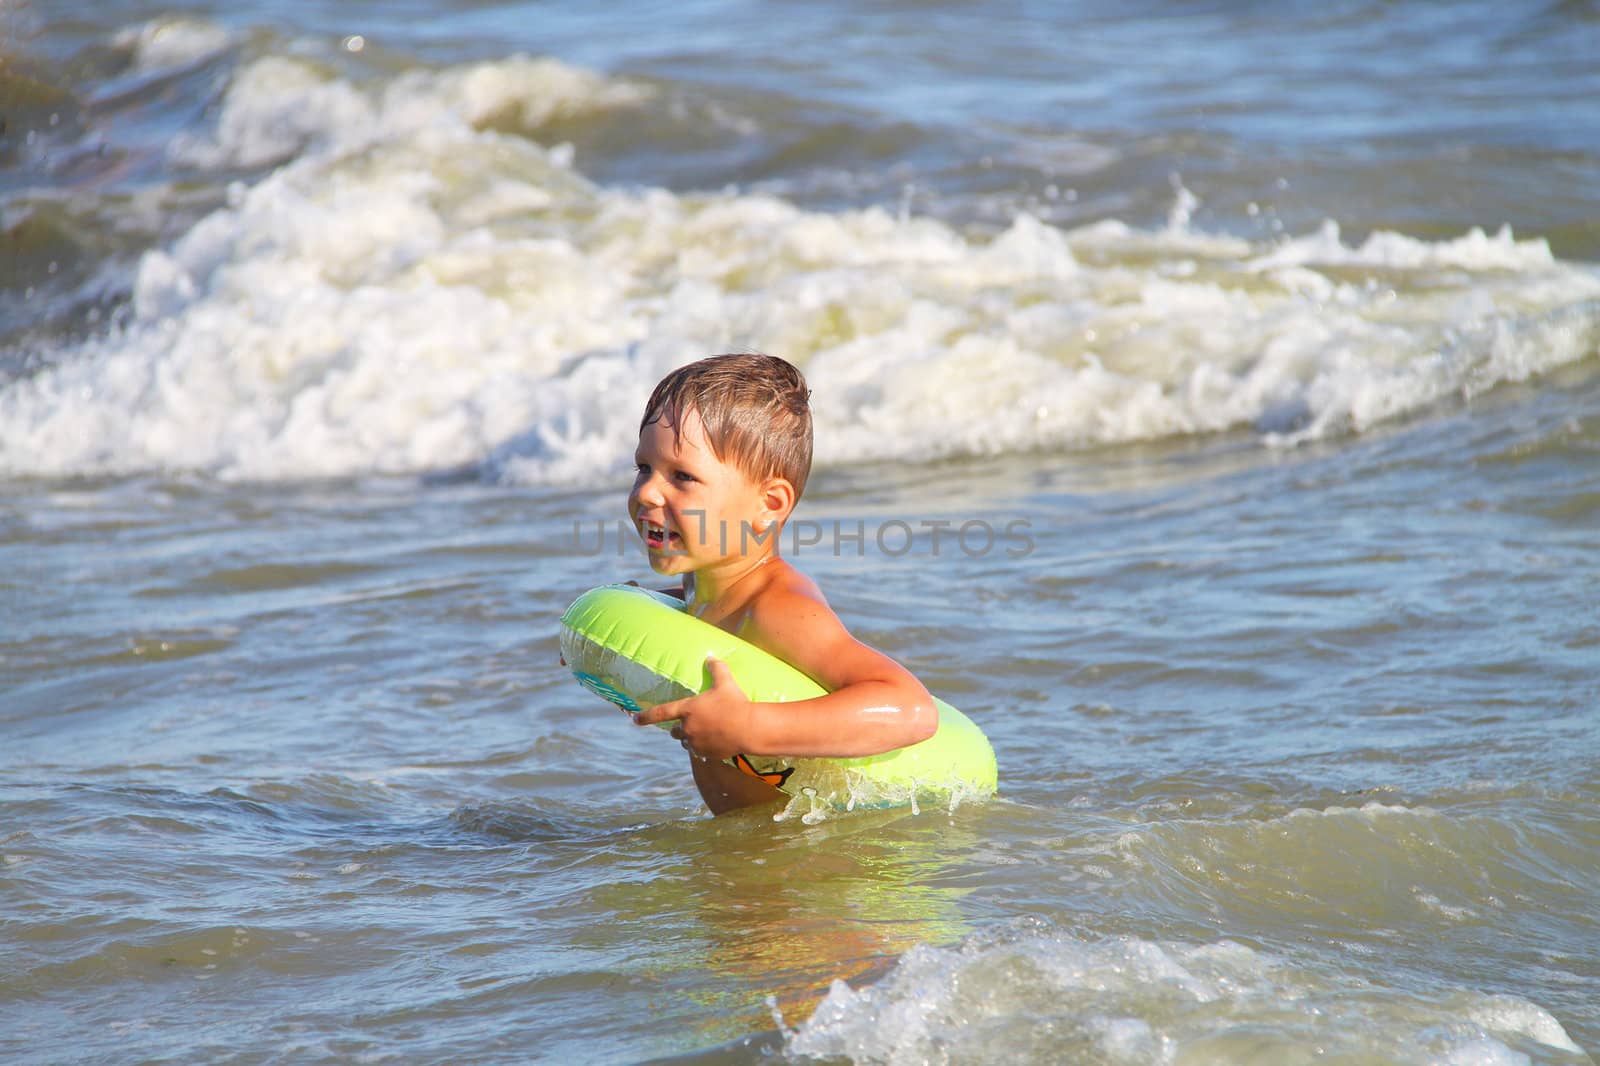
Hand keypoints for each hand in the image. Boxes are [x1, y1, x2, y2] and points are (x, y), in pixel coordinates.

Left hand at [631, 656, 752, 758]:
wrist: (749, 728)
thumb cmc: (735, 703)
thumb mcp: (726, 682)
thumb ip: (716, 669)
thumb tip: (711, 657)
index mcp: (687, 710)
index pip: (660, 713)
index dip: (645, 716)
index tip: (634, 719)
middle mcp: (687, 728)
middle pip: (674, 731)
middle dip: (679, 728)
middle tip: (690, 722)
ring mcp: (696, 743)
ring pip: (687, 743)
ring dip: (691, 738)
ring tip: (705, 732)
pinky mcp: (707, 754)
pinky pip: (700, 752)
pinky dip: (704, 747)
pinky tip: (716, 741)